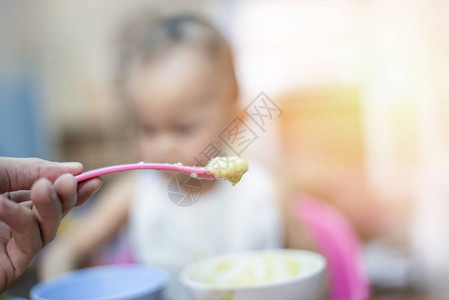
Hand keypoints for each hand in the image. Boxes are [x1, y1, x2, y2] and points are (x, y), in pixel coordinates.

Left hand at [0, 157, 101, 290]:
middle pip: (58, 212)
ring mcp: (13, 244)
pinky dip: (23, 222)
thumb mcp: (0, 171)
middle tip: (71, 182)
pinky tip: (5, 206)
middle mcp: (15, 222)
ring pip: (50, 228)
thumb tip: (77, 169)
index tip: (94, 178)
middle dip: (69, 196)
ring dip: (51, 207)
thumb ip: (33, 169)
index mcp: (11, 199)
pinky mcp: (10, 265)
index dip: (76, 188)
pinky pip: (31, 242)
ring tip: (43, 188)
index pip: (53, 195)